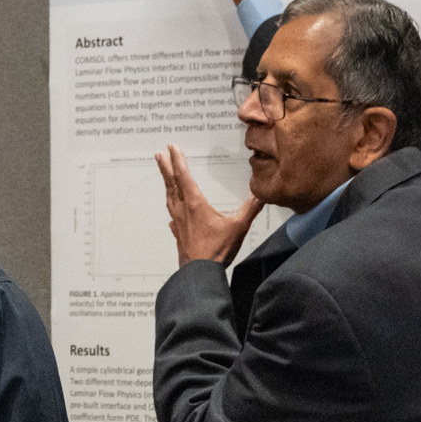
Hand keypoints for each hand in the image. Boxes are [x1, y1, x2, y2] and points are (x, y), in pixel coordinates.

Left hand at [156, 144, 262, 267]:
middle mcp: (183, 210)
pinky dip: (172, 209)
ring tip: (164, 177)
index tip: (172, 147)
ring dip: (166, 184)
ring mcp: (178, 222)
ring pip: (169, 198)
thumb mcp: (238, 226)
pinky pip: (172, 216)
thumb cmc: (216, 250)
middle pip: (171, 183)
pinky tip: (172, 214)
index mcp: (195, 203)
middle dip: (165, 167)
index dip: (177, 160)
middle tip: (158, 155)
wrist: (199, 273)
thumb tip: (262, 193)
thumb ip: (250, 208)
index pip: (184, 176)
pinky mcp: (178, 234)